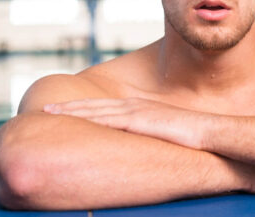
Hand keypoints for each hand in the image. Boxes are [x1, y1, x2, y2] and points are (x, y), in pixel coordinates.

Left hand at [44, 98, 208, 149]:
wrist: (209, 132)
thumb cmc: (191, 138)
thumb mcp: (163, 136)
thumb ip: (148, 139)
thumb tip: (137, 150)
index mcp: (137, 109)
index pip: (103, 107)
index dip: (80, 107)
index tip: (61, 109)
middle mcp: (133, 106)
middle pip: (93, 104)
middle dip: (68, 106)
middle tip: (45, 108)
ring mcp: (135, 111)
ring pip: (95, 110)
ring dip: (71, 111)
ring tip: (49, 113)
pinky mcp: (139, 120)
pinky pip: (108, 120)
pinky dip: (88, 118)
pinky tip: (74, 121)